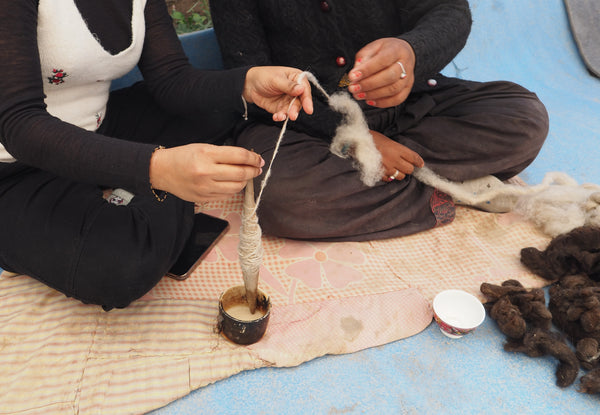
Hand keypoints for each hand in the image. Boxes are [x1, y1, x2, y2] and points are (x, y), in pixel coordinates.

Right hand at [149, 144, 264, 202]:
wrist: (162, 170)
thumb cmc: (184, 156)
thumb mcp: (203, 147)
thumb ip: (225, 154)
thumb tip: (248, 159)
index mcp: (207, 154)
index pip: (239, 156)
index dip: (253, 158)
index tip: (259, 159)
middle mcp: (206, 172)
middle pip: (241, 173)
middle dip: (254, 170)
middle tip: (257, 168)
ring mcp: (205, 187)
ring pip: (237, 187)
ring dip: (245, 181)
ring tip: (245, 176)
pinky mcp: (203, 198)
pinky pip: (227, 196)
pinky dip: (233, 189)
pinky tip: (232, 183)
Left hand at [243, 66, 313, 121]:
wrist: (249, 85)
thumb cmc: (263, 76)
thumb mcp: (275, 79)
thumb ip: (289, 86)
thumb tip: (302, 89)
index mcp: (296, 78)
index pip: (305, 89)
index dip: (307, 99)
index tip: (309, 109)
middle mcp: (295, 90)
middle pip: (300, 102)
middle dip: (296, 109)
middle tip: (293, 116)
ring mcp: (288, 99)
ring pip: (292, 109)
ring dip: (288, 114)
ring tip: (281, 116)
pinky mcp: (281, 107)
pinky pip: (284, 114)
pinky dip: (281, 116)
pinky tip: (276, 117)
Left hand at [347, 38, 415, 107]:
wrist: (403, 53)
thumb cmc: (386, 51)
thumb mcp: (373, 47)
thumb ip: (363, 58)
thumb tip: (356, 71)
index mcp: (396, 49)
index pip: (383, 60)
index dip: (367, 69)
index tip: (352, 76)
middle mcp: (405, 63)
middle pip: (390, 76)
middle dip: (369, 84)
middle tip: (353, 88)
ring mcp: (408, 77)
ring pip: (393, 90)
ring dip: (373, 95)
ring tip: (359, 95)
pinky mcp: (407, 88)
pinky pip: (397, 99)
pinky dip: (382, 102)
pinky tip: (370, 100)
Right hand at [370, 130, 423, 180]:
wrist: (357, 143)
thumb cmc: (372, 139)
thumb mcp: (388, 140)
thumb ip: (399, 150)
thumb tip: (409, 158)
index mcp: (397, 149)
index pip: (413, 157)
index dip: (419, 162)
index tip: (420, 164)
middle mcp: (393, 159)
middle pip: (409, 169)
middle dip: (408, 168)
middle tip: (404, 164)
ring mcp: (386, 168)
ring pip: (400, 176)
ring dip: (399, 173)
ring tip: (395, 168)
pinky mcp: (379, 174)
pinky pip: (389, 179)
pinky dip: (389, 177)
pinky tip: (386, 171)